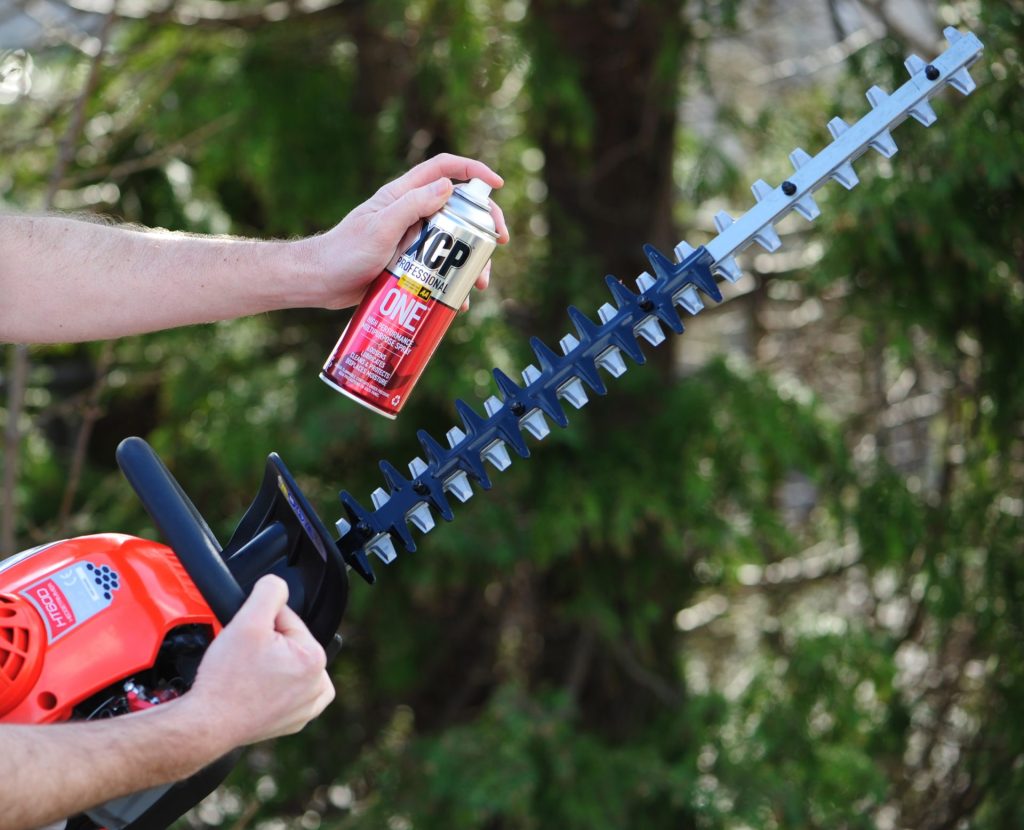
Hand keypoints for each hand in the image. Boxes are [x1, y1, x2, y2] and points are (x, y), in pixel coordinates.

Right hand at [183, 575, 334, 749]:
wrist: (205, 723)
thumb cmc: (225, 680)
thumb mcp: (247, 620)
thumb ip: (270, 591)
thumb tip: (279, 585)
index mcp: (314, 659)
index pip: (289, 620)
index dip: (262, 622)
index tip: (245, 639)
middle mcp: (317, 686)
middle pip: (290, 644)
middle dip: (267, 644)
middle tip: (242, 658)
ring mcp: (306, 708)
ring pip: (290, 666)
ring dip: (272, 663)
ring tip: (248, 673)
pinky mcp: (292, 722)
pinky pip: (289, 693)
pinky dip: (275, 687)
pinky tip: (258, 687)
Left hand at [301, 153, 508, 309]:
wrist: (321, 282)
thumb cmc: (344, 252)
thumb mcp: (381, 228)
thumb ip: (412, 206)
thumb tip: (449, 187)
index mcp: (404, 195)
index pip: (444, 170)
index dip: (474, 172)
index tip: (498, 186)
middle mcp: (412, 213)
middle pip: (459, 209)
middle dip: (484, 225)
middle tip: (500, 242)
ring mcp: (412, 239)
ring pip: (454, 243)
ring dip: (472, 261)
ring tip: (479, 285)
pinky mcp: (411, 264)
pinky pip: (440, 269)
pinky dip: (455, 283)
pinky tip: (460, 301)